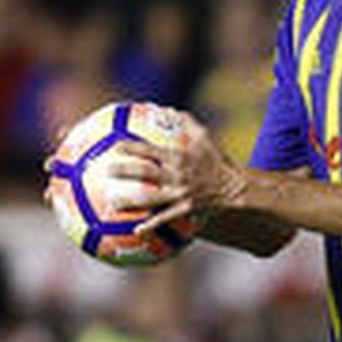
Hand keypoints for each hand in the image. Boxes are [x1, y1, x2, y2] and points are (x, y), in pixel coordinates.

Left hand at [114, 111, 247, 234]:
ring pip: (150, 199)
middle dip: (123, 171)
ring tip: (112, 205)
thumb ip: (186, 122)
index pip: (150, 150)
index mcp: (178, 157)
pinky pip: (165, 219)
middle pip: (144, 173)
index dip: (131, 147)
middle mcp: (176, 175)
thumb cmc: (218, 161)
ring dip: (130, 202)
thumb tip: (169, 109)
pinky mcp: (185, 209)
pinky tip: (137, 232)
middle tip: (105, 171)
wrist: (235, 188)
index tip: (115, 146)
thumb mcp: (206, 137)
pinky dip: (151, 226)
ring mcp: (180, 194)